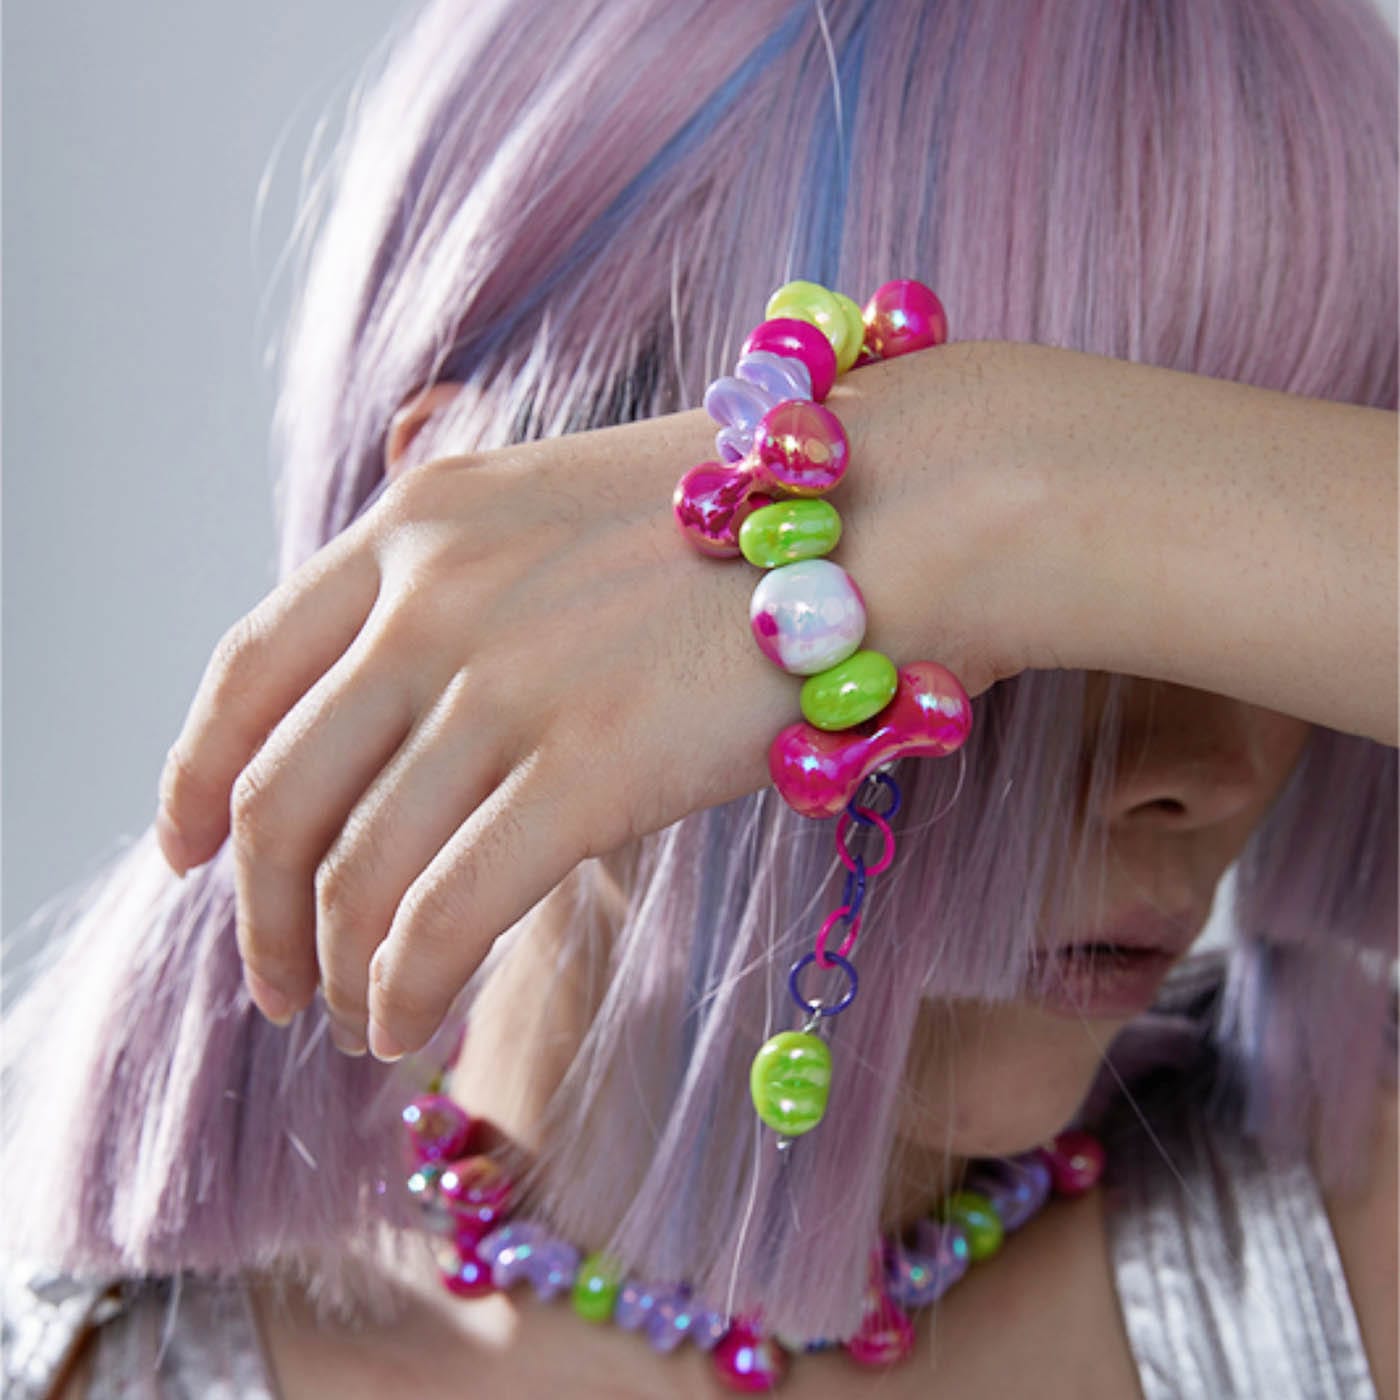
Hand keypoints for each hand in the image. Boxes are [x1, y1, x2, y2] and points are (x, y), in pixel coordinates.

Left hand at [153, 343, 1033, 1060]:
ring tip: (354, 1018)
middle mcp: (433, 598)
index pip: (245, 672)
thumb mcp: (558, 504)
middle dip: (258, 912)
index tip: (189, 853)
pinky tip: (407, 1024)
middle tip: (276, 977)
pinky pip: (441, 916)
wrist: (884, 505)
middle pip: (277, 793)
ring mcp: (504, 684)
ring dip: (333, 967)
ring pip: (354, 871)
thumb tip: (392, 693)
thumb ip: (457, 573)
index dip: (191, 777)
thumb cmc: (740, 518)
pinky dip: (403, 988)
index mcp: (415, 524)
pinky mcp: (588, 770)